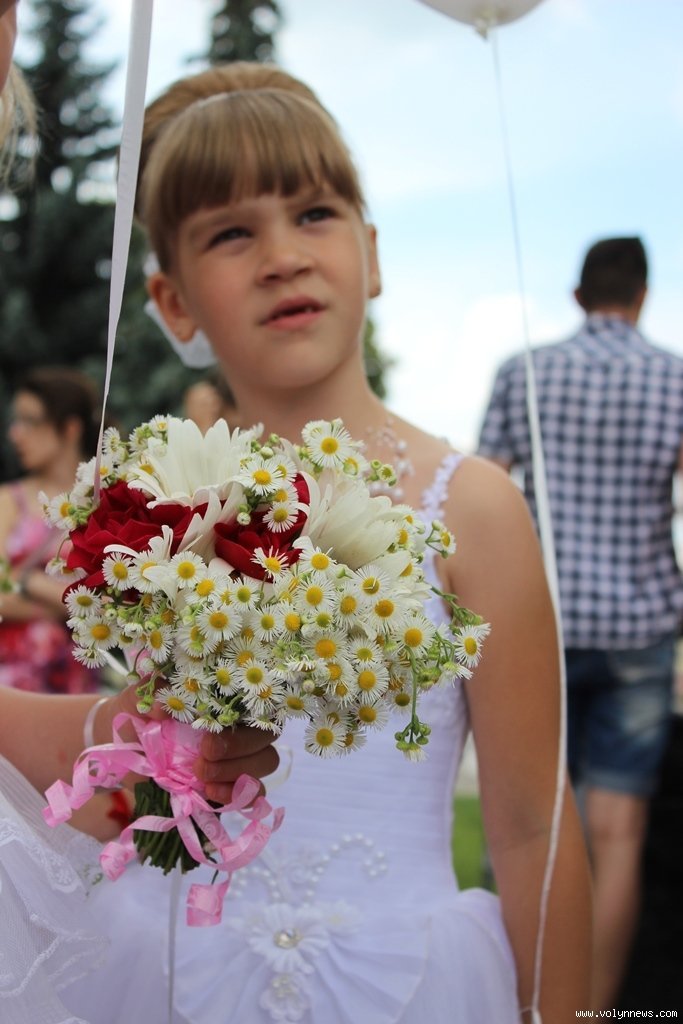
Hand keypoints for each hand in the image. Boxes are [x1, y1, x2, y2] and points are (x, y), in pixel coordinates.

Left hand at [97, 683, 279, 802]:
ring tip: (201, 776)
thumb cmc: (138, 720)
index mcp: (224, 701)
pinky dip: (238, 795)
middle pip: (267, 735)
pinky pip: (255, 794)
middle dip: (239, 748)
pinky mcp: (230, 788)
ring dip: (238, 771)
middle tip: (204, 756)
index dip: (241, 716)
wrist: (122, 756)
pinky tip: (211, 792)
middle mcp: (237, 727)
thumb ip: (152, 692)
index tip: (206, 734)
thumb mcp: (138, 700)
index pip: (256, 703)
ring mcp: (237, 759)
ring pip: (267, 761)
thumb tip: (165, 704)